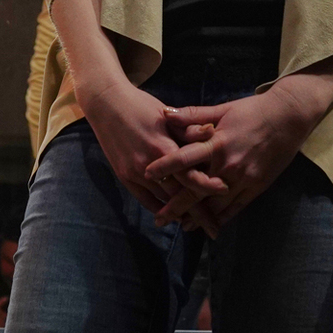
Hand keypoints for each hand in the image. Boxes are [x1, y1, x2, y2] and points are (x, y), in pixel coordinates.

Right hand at [82, 81, 224, 235]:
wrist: (106, 104)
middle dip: (198, 213)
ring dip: (179, 213)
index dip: (208, 187)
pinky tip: (172, 216)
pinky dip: (159, 208)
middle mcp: (149, 166)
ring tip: (197, 225)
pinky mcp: (124, 177)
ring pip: (162, 201)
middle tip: (214, 229)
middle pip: (179, 195)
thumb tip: (212, 132)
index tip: (225, 194)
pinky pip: (144, 200)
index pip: (190, 175)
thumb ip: (188, 129)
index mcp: (163, 148)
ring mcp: (135, 173)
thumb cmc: (141, 106)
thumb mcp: (167, 116)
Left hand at [146, 87, 320, 226]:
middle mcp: (228, 165)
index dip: (164, 167)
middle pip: (196, 190)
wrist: (288, 117)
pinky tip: (210, 225)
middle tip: (159, 218)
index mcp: (217, 143)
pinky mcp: (256, 187)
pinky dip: (221, 217)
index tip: (146, 174)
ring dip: (197, 217)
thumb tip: (165, 114)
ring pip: (215, 204)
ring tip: (182, 227)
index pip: (184, 158)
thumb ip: (194, 115)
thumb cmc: (253, 110)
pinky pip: (236, 207)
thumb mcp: (223, 109)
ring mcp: (243, 179)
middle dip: (176, 206)